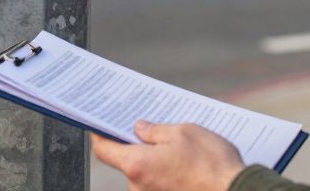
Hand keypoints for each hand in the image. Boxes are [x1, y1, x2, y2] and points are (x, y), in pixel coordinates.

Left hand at [92, 121, 244, 190]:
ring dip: (155, 161)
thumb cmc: (212, 165)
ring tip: (179, 148)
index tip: (98, 125)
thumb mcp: (183, 133)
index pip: (104, 150)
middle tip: (152, 129)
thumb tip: (140, 130)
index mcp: (137, 165)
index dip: (99, 135)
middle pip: (127, 162)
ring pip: (145, 174)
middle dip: (138, 146)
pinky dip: (166, 174)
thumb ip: (155, 131)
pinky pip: (158, 185)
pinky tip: (185, 165)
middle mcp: (139, 187)